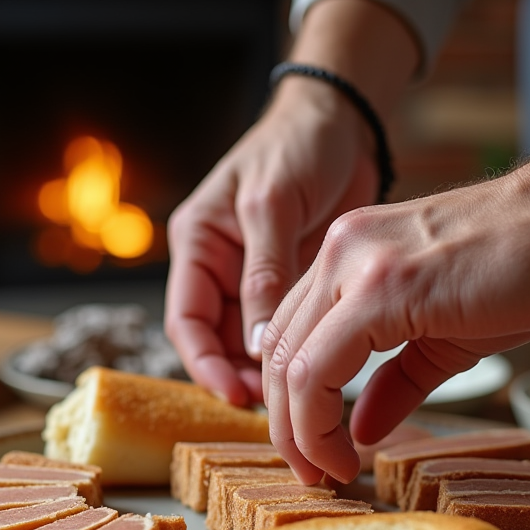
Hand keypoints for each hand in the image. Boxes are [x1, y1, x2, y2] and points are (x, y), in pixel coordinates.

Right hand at [163, 0, 418, 406]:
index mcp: (198, 242)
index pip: (186, 318)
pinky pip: (283, 329)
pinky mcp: (290, 281)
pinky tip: (315, 373)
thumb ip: (263, 273)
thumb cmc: (297, 145)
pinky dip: (293, 353)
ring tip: (296, 399)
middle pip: (215, 339)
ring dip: (267, 370)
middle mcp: (220, 265)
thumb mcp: (272, 205)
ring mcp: (254, 276)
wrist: (344, 120)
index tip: (235, 393)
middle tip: (274, 409)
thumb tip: (256, 345)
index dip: (204, 361)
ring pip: (249, 341)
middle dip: (238, 375)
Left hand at [261, 138, 529, 483]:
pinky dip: (317, 422)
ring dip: (298, 434)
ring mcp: (355, 263)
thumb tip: (362, 428)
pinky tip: (345, 452)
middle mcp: (338, 252)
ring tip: (328, 473)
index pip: (290, 338)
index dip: (292, 406)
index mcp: (349, 257)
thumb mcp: (445, 334)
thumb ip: (396, 380)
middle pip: (276, 355)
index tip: (318, 453)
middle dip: (287, 429)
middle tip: (315, 476)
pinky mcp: (383, 285)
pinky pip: (319, 367)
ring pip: (287, 365)